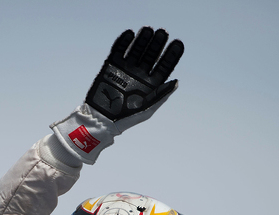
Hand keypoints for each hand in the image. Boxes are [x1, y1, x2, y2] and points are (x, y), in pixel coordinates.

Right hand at [50, 26, 183, 164]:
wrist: (101, 119)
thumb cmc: (126, 118)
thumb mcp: (147, 109)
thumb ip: (161, 95)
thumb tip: (176, 82)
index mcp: (151, 83)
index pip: (164, 65)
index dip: (172, 54)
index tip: (177, 43)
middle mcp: (140, 74)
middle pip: (152, 54)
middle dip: (158, 43)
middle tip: (162, 33)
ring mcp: (125, 69)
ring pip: (137, 49)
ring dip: (143, 39)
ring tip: (148, 30)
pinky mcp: (111, 66)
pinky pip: (119, 50)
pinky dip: (124, 41)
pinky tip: (130, 34)